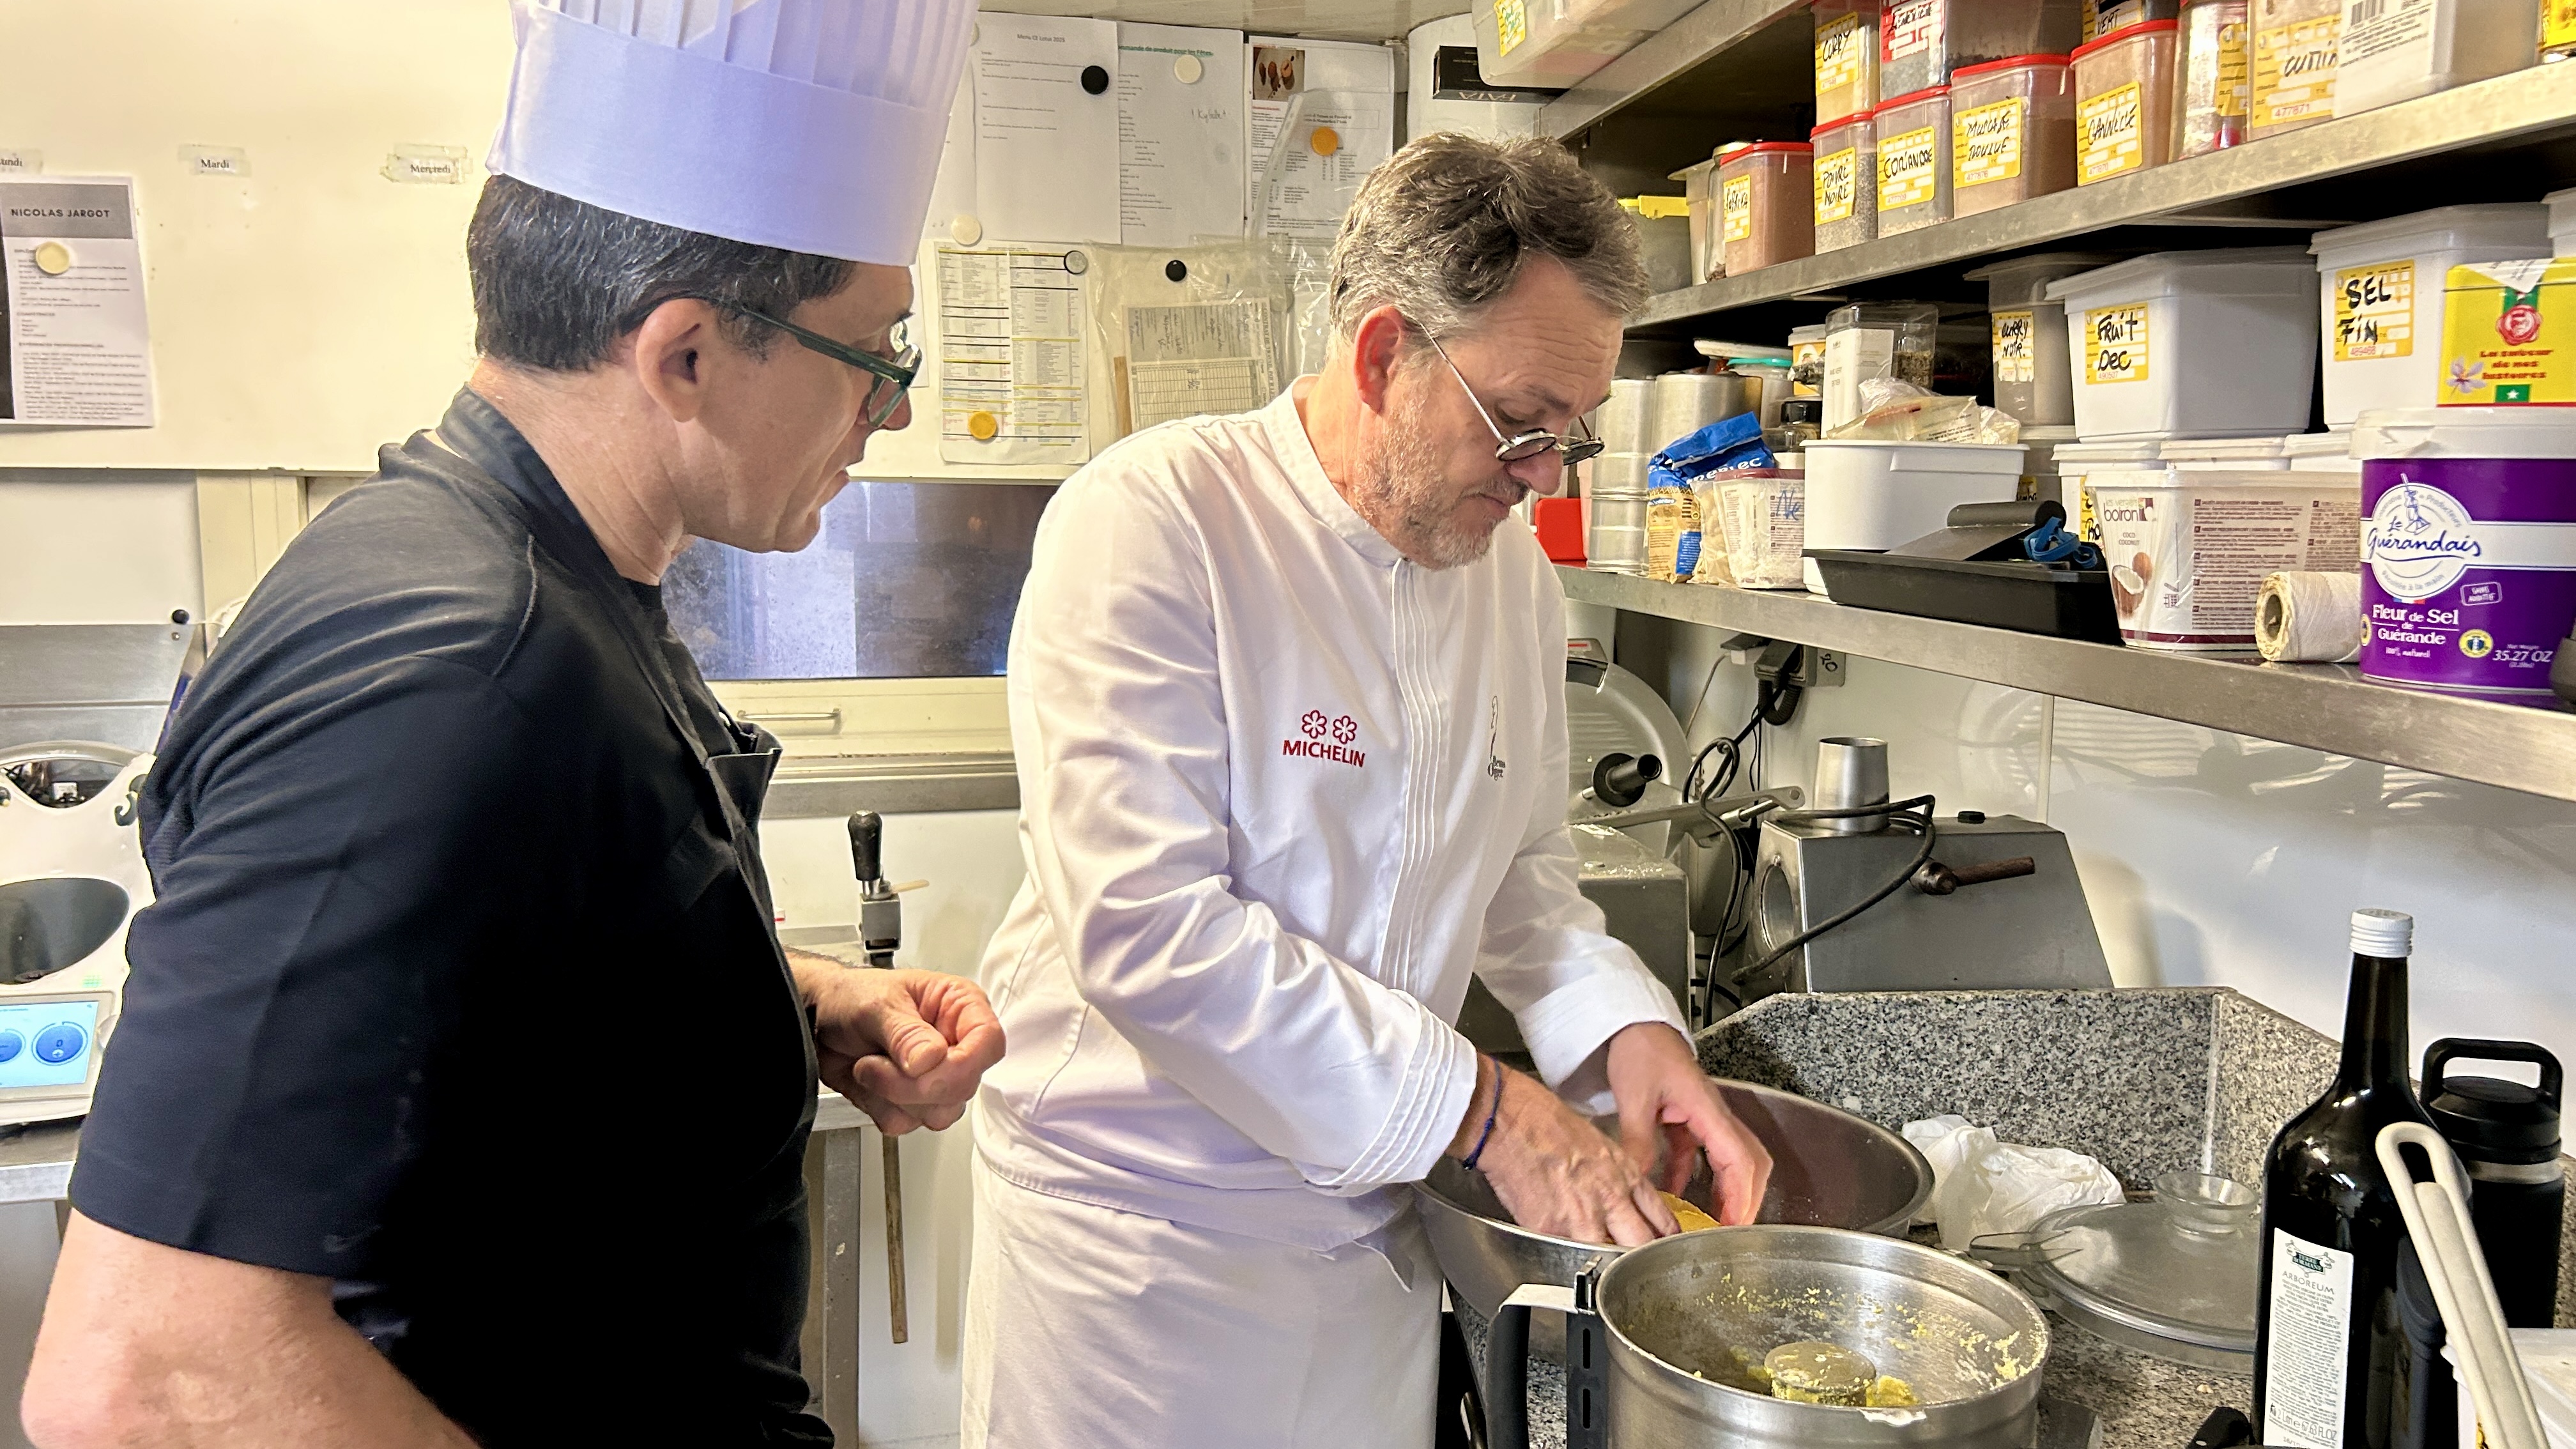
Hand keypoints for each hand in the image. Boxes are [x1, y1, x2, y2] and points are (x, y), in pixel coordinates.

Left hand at [794, 959, 1004, 1134]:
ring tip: (869, 1066)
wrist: (815, 1021)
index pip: (988, 1042)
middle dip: (913, 1083)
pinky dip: (879, 1108)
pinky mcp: (912, 1103)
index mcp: (959, 1007)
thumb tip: (933, 1058)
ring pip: (938, 1113)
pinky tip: (869, 1082)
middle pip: (962, 1086)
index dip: (964, 1063)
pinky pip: (907, 1125)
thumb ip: (906, 1033)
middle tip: (877, 1061)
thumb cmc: (849, 997)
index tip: (925, 1064)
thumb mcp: (876, 1004)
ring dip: (893, 1096)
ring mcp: (935, 1077)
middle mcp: (954, 1044)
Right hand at [1461, 1058, 1679, 1246]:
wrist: (1512, 1121)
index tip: (1665, 1246)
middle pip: (1642, 1246)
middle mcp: (1609, 1200)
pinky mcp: (1550, 1231)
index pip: (1660, 1217)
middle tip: (1640, 1267)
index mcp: (1625, 1175)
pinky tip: (1561, 1252)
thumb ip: (1614, 1176)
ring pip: (1607, 1260)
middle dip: (1642, 1259)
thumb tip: (1619, 1200)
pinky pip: (1563, 1255)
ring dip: (1605, 1266)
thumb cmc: (1546, 1121)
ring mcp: (1581, 1219)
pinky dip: (1563, 1257)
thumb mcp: (1599, 1144)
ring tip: (1599, 1270)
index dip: (1666, 1238)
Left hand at [1606, 1022, 1772, 1224]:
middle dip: (1745, 1198)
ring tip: (1712, 1223)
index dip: (1741, 1196)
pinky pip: (1700, 1153)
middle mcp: (1712, 1114)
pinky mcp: (1686, 1117)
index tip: (1735, 1225)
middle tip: (1731, 1231)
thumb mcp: (1635, 1097)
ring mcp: (1702, 1116)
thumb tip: (1641, 1179)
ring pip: (1729, 1159)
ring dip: (1725, 1190)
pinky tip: (1675, 1194)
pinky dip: (1693, 1176)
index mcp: (1708, 1109)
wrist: (1631, 1023)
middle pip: (1747, 1162)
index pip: (1738, 1159)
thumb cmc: (1641, 1047)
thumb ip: (1639, 1140)